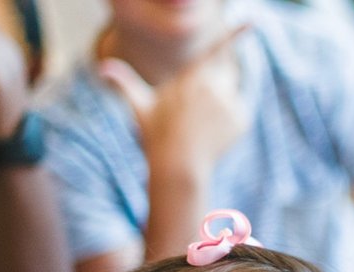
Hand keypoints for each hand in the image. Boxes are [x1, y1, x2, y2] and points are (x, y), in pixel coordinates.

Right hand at [101, 28, 251, 179]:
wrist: (178, 167)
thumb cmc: (156, 135)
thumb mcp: (140, 106)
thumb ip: (125, 83)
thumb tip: (103, 68)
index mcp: (192, 77)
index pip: (216, 49)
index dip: (234, 34)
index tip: (251, 21)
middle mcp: (214, 87)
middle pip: (224, 67)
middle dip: (214, 75)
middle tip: (196, 102)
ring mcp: (230, 103)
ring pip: (230, 88)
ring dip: (218, 97)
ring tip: (198, 120)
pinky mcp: (241, 118)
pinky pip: (237, 108)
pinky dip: (227, 115)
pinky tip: (210, 130)